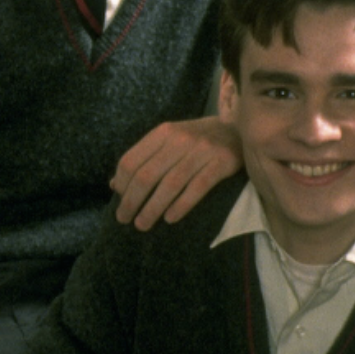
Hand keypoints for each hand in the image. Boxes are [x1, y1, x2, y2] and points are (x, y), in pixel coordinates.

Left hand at [110, 117, 242, 230]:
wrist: (239, 129)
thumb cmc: (198, 140)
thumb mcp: (169, 141)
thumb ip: (145, 159)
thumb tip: (115, 184)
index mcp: (163, 132)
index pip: (131, 160)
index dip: (122, 184)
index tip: (119, 201)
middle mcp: (180, 139)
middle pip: (147, 175)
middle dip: (132, 201)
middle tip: (125, 219)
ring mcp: (203, 150)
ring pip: (170, 184)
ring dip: (153, 208)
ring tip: (142, 224)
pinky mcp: (223, 162)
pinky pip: (198, 187)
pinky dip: (182, 205)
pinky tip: (170, 218)